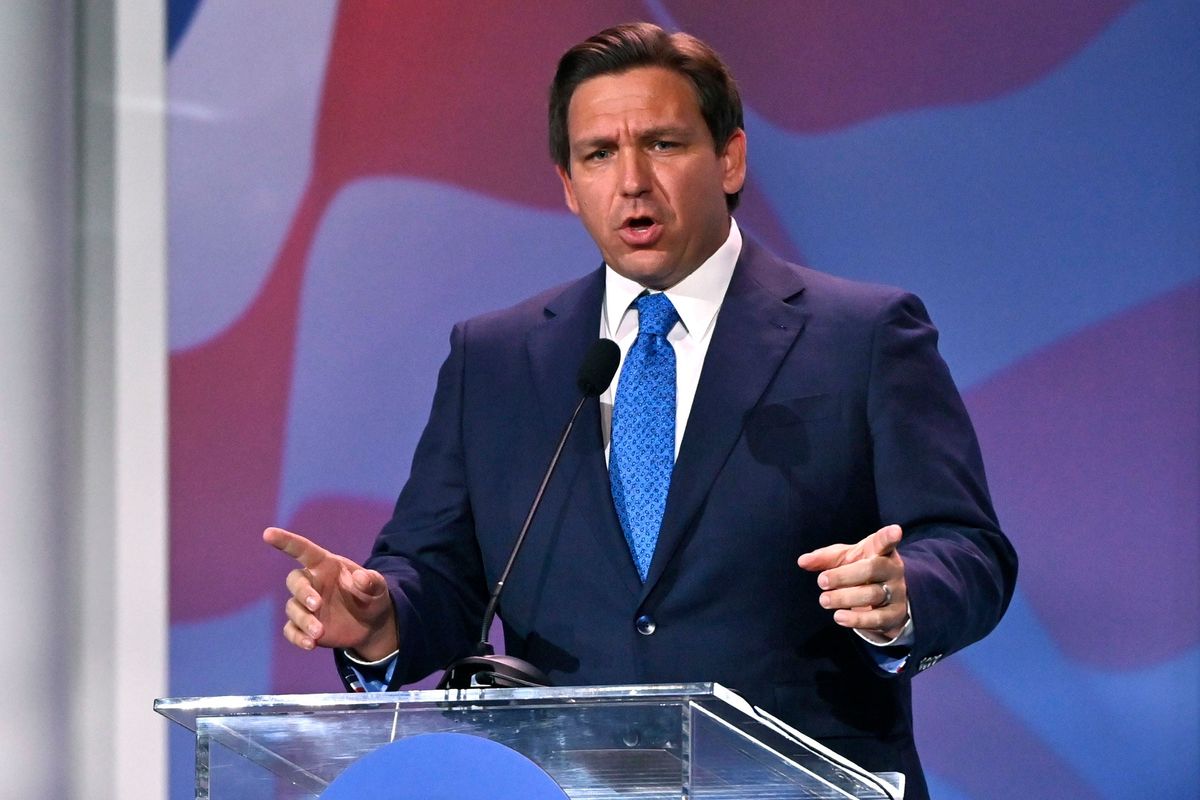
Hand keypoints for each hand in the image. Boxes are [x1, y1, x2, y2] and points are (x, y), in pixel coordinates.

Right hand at [263, 527, 397, 659]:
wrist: (372, 624)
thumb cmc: (372, 596)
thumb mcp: (378, 587)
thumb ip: (372, 580)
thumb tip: (361, 577)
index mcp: (326, 566)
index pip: (303, 550)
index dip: (286, 541)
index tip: (268, 533)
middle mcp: (312, 583)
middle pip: (295, 581)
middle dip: (302, 592)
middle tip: (316, 605)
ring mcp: (306, 606)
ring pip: (292, 608)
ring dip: (303, 620)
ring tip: (319, 633)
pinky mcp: (304, 626)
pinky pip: (291, 630)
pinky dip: (297, 637)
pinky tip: (310, 644)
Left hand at [797, 524, 908, 639]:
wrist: (885, 600)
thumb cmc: (860, 571)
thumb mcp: (844, 560)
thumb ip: (824, 558)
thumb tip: (802, 561)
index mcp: (881, 551)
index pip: (884, 542)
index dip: (889, 536)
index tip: (895, 531)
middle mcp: (892, 570)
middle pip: (871, 569)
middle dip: (844, 576)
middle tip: (822, 581)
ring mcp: (896, 592)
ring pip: (872, 594)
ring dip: (844, 597)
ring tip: (824, 600)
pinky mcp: (895, 615)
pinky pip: (877, 618)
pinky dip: (856, 619)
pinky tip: (839, 616)